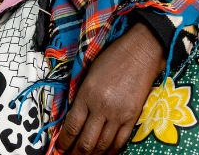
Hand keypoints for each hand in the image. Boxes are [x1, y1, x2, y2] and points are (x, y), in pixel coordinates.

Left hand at [56, 23, 164, 154]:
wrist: (139, 53)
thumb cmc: (112, 58)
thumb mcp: (89, 75)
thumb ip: (81, 97)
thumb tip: (73, 119)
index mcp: (86, 95)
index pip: (72, 126)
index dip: (64, 142)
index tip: (59, 148)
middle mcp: (101, 107)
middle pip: (86, 141)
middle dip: (75, 153)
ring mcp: (118, 114)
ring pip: (103, 145)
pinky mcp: (132, 117)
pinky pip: (121, 141)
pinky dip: (112, 151)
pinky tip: (106, 154)